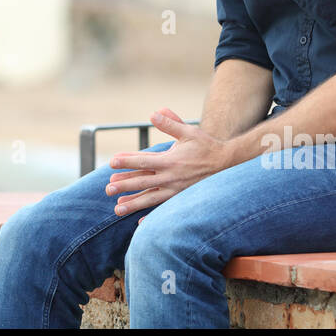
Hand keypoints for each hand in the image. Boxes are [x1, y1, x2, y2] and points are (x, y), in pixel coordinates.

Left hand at [104, 108, 230, 221]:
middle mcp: (171, 178)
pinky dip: (152, 216)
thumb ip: (170, 123)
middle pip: (143, 182)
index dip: (127, 161)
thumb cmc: (206, 146)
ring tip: (117, 208)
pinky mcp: (182, 199)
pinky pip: (164, 209)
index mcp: (171, 161)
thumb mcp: (188, 132)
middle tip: (107, 189)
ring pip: (151, 199)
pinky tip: (140, 222)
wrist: (228, 164)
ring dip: (133, 204)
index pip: (143, 161)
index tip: (112, 162)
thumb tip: (154, 113)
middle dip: (124, 185)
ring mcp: (176, 191)